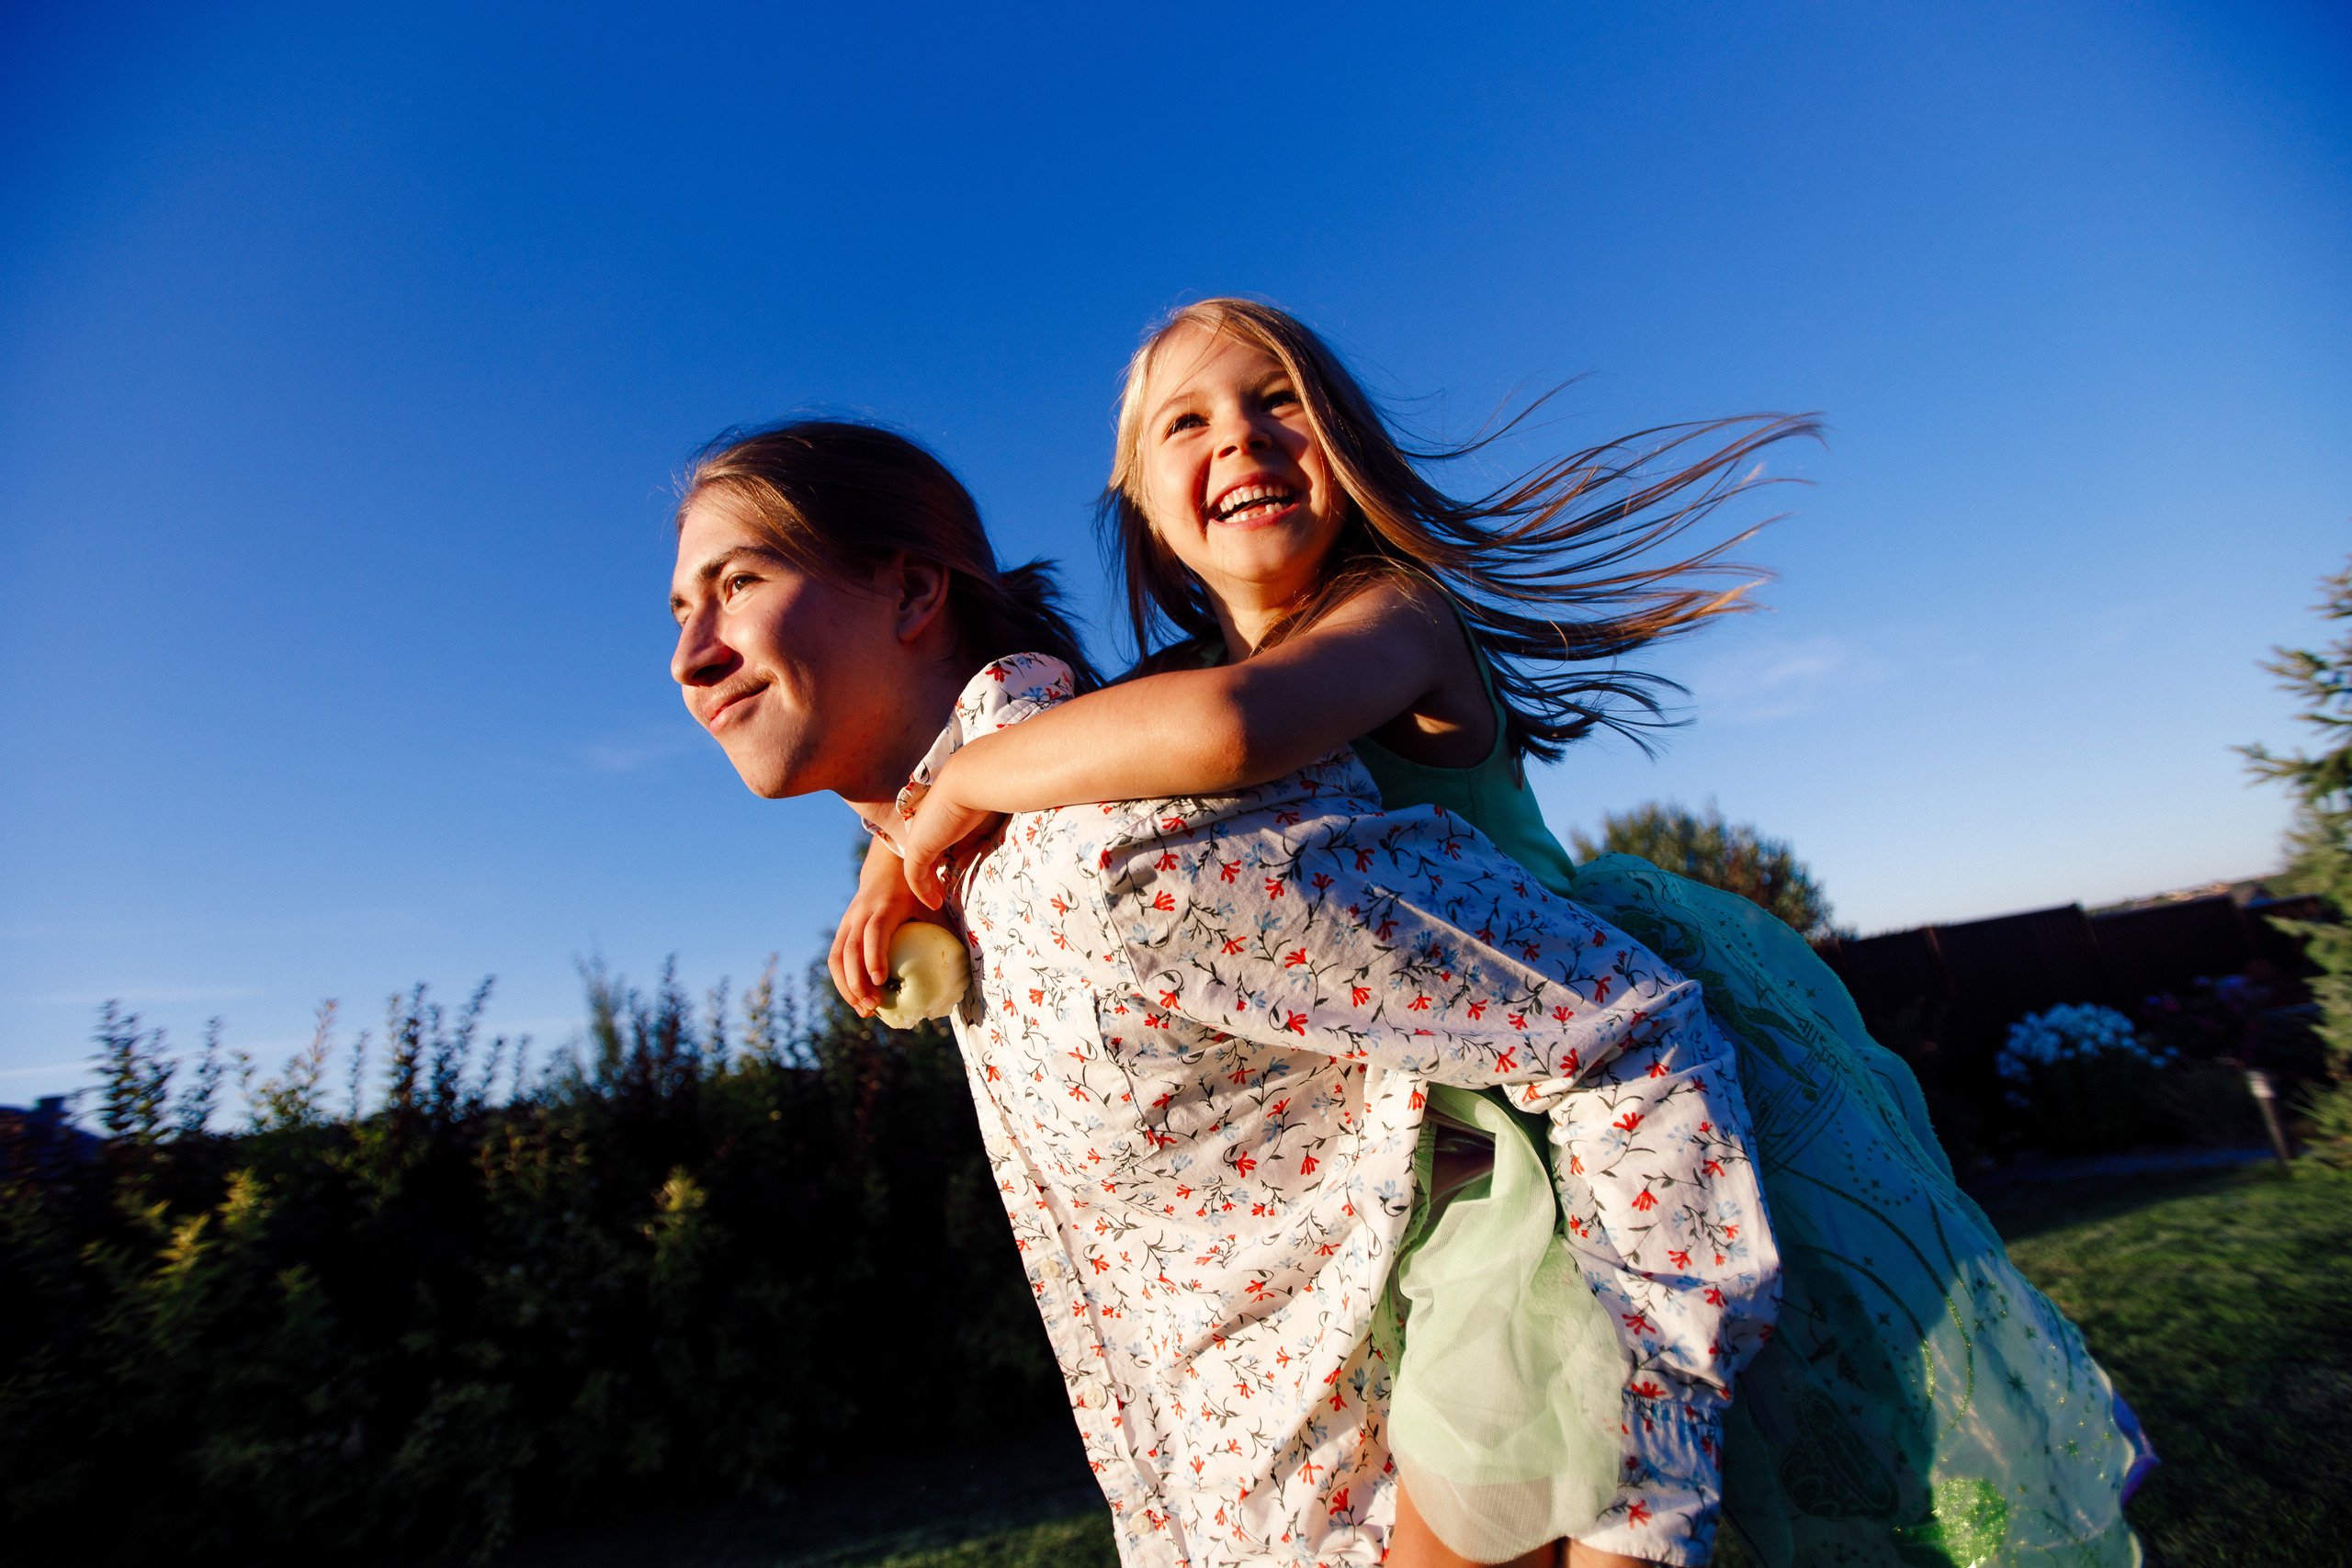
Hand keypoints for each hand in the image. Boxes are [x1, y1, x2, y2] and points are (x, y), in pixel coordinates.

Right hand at [829, 837, 929, 1014]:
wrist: (886, 869)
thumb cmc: (916, 893)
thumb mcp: (930, 905)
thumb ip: (945, 929)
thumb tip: (967, 964)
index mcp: (885, 906)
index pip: (874, 931)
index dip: (874, 956)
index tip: (880, 981)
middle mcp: (861, 913)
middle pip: (850, 949)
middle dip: (857, 981)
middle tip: (873, 1006)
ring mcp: (847, 922)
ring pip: (837, 957)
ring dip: (847, 987)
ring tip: (865, 1011)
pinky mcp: (842, 931)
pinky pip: (835, 959)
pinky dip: (843, 982)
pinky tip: (857, 1000)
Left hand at [899, 762, 1002, 909]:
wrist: (971, 781)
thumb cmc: (984, 796)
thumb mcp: (983, 822)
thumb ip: (978, 839)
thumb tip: (980, 857)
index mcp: (938, 817)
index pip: (935, 843)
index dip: (941, 859)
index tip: (952, 874)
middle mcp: (925, 826)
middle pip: (923, 856)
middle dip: (929, 876)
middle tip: (941, 894)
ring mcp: (919, 837)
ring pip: (917, 868)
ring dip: (925, 887)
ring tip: (936, 903)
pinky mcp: (917, 847)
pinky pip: (915, 876)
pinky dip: (923, 891)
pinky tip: (934, 904)